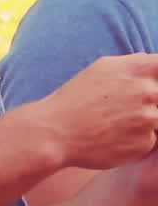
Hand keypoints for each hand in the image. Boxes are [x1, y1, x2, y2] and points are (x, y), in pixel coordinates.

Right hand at [36, 54, 157, 170]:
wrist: (57, 131)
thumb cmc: (77, 97)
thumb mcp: (102, 68)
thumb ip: (134, 64)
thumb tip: (152, 61)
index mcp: (137, 69)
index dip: (157, 79)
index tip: (150, 86)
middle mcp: (147, 91)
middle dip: (152, 103)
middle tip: (124, 109)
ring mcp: (148, 118)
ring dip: (145, 122)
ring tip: (118, 124)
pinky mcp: (144, 143)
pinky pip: (150, 140)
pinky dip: (136, 140)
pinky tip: (114, 138)